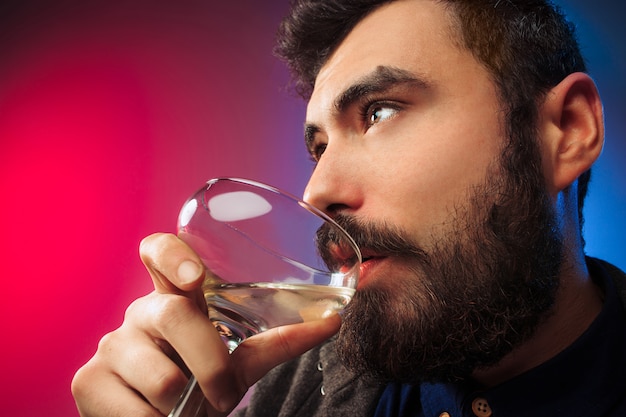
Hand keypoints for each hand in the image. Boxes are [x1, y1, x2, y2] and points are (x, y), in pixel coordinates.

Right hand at [71, 233, 340, 416]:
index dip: (171, 254)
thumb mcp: (243, 355)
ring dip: (185, 406)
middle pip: (173, 316)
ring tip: (185, 406)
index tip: (193, 278)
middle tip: (223, 393)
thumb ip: (283, 338)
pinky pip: (134, 412)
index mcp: (175, 296)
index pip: (157, 250)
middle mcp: (140, 310)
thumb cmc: (206, 376)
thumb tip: (334, 319)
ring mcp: (111, 344)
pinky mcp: (88, 380)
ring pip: (159, 377)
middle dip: (210, 363)